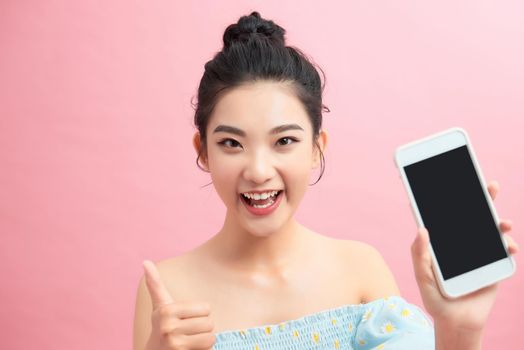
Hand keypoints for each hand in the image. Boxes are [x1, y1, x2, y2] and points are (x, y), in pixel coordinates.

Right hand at [142, 260, 215, 349]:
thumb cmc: (163, 324)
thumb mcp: (160, 304)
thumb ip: (154, 283)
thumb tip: (145, 261)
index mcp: (166, 310)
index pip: (206, 308)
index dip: (201, 313)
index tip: (186, 318)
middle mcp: (168, 327)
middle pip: (209, 323)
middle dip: (203, 328)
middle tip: (188, 331)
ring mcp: (174, 344)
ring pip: (210, 337)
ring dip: (204, 340)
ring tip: (190, 340)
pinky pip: (208, 349)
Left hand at [411, 180, 517, 331]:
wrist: (457, 322)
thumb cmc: (435, 299)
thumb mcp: (423, 278)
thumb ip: (420, 255)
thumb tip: (421, 229)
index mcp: (443, 243)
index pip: (447, 216)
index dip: (450, 199)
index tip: (454, 181)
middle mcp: (461, 244)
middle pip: (473, 217)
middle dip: (482, 200)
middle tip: (489, 185)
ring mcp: (479, 254)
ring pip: (491, 231)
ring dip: (499, 222)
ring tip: (502, 222)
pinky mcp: (493, 266)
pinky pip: (504, 252)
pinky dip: (508, 246)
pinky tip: (508, 245)